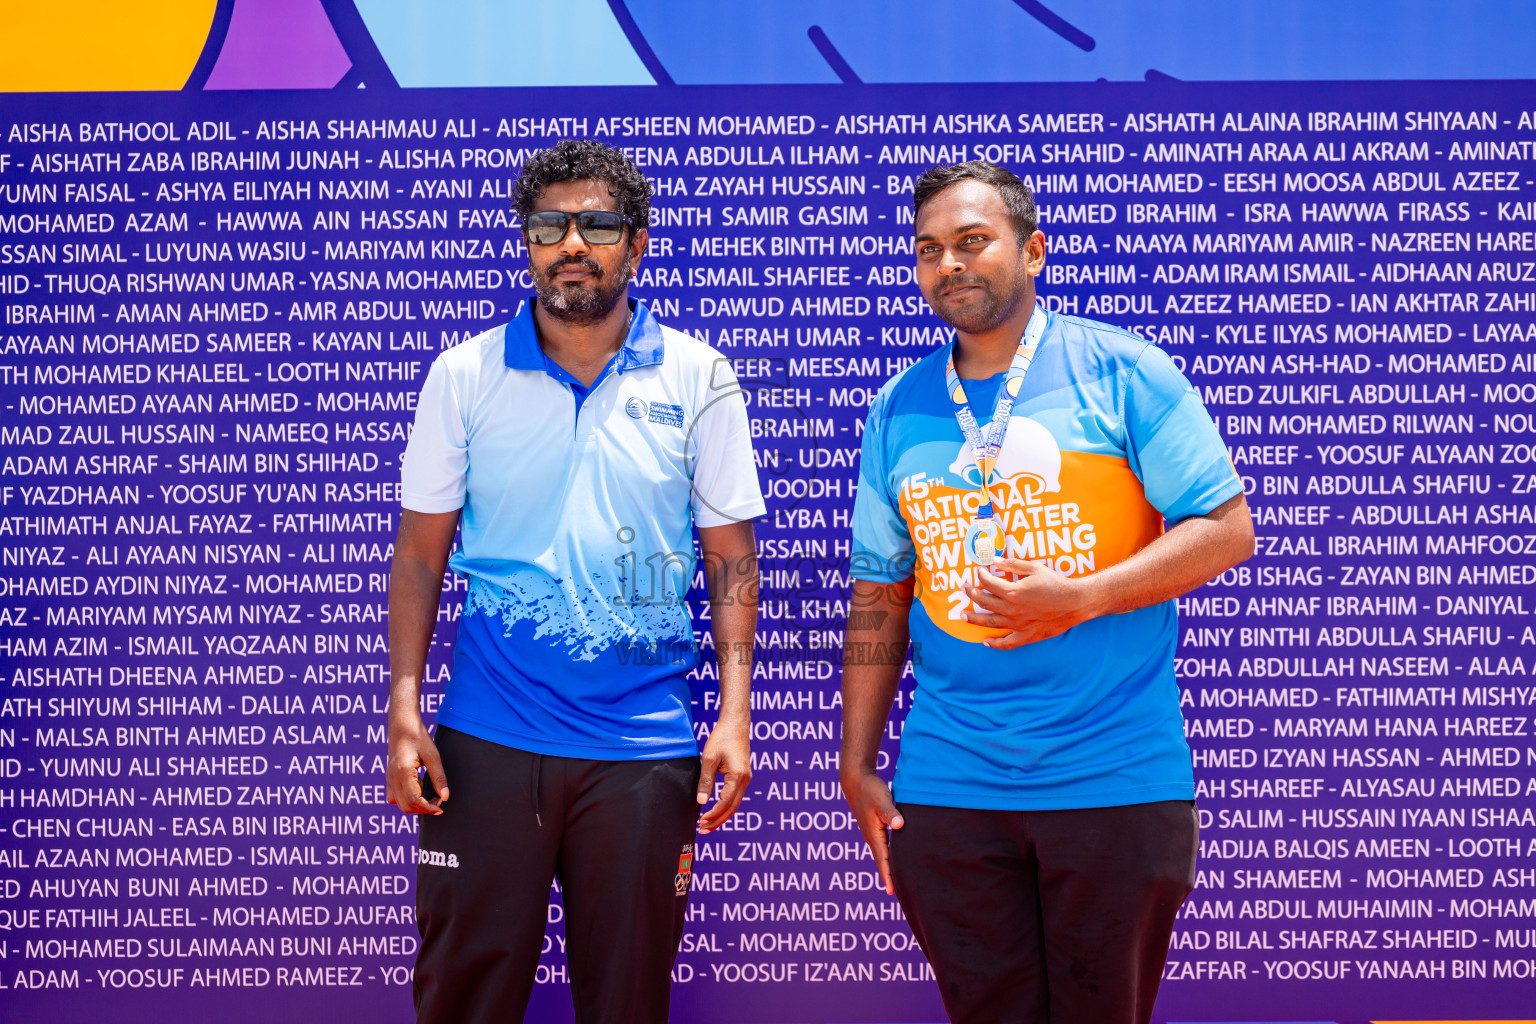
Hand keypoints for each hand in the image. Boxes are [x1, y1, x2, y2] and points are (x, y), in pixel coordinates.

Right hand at [385, 714, 448, 814]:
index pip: (414, 800)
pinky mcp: (389, 777)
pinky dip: (407, 798)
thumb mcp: (433, 755)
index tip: (441, 807)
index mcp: (403, 772)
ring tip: (430, 793)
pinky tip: (418, 787)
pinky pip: (394, 797)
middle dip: (423, 808)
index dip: (428, 807)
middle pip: (406, 806)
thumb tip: (445, 796)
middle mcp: (392, 778)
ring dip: (415, 804)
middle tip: (438, 800)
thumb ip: (439, 777)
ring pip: (400, 804)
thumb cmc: (418, 736)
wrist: (402, 724)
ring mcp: (389, 778)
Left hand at [697, 715, 750, 831]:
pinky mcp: (743, 775)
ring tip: (708, 824)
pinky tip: (716, 809)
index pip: (725, 802)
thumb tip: (701, 802)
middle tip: (703, 830)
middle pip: (733, 808)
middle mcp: (745, 779)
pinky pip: (736, 795)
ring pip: (736, 803)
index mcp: (738, 776)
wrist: (735, 724)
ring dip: (723, 815)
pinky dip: (727, 805)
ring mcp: (746, 778)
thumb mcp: (709, 759)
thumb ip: (706, 781)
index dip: (713, 814)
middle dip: (718, 820)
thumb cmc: (722, 738)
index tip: (701, 822)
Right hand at [840, 769, 903, 894]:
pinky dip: (889, 854)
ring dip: (889, 866)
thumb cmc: (869, 789)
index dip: (888, 876)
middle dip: (889, 876)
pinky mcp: (875, 826)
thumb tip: (899, 825)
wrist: (855, 780)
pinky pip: (883, 845)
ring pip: (882, 854)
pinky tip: (895, 856)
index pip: (882, 860)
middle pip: (882, 861)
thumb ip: (890, 812)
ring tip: (897, 879)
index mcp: (874, 834)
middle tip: (898, 893)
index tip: (892, 892)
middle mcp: (872, 836)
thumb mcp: (881, 800)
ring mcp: (872, 832)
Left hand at [959, 557, 1098, 648]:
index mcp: (1012, 592)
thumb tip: (995, 561)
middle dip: (971, 594)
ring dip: (974, 618)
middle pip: (984, 602)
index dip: (981, 575)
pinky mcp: (1027, 635)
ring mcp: (1018, 624)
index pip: (988, 583)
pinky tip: (986, 642)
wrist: (1075, 602)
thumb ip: (1012, 565)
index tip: (979, 571)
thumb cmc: (1055, 583)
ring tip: (963, 615)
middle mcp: (1012, 610)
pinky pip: (1008, 643)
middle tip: (964, 589)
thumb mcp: (1033, 568)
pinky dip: (995, 643)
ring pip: (990, 622)